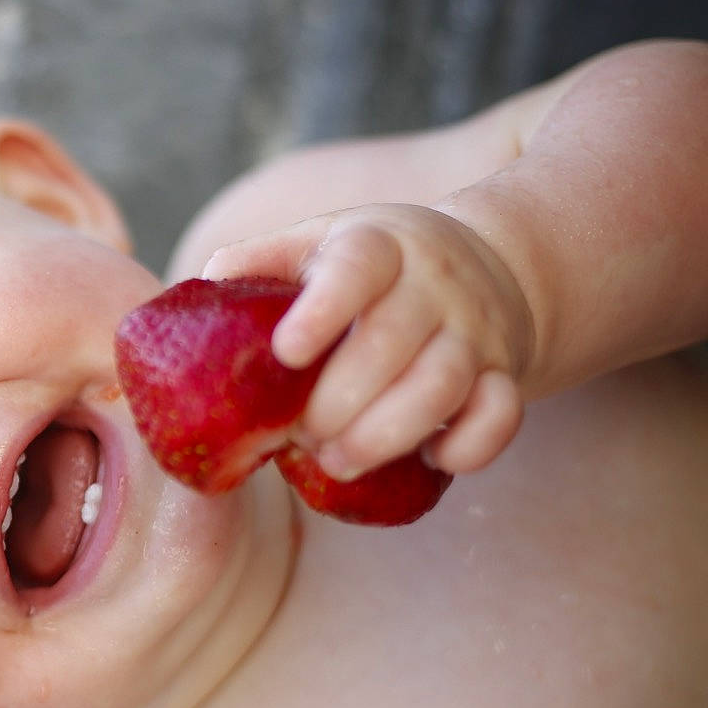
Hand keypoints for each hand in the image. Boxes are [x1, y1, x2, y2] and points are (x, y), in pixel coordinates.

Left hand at [201, 203, 530, 478]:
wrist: (485, 266)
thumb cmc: (375, 267)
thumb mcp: (321, 243)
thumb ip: (262, 261)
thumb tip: (202, 285)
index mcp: (379, 244)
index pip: (358, 265)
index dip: (323, 309)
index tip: (286, 351)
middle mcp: (433, 284)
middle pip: (392, 342)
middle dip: (338, 403)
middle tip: (300, 438)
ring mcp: (475, 330)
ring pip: (444, 384)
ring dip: (386, 435)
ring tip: (338, 464)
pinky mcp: (505, 373)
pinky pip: (501, 416)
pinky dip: (468, 448)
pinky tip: (428, 461)